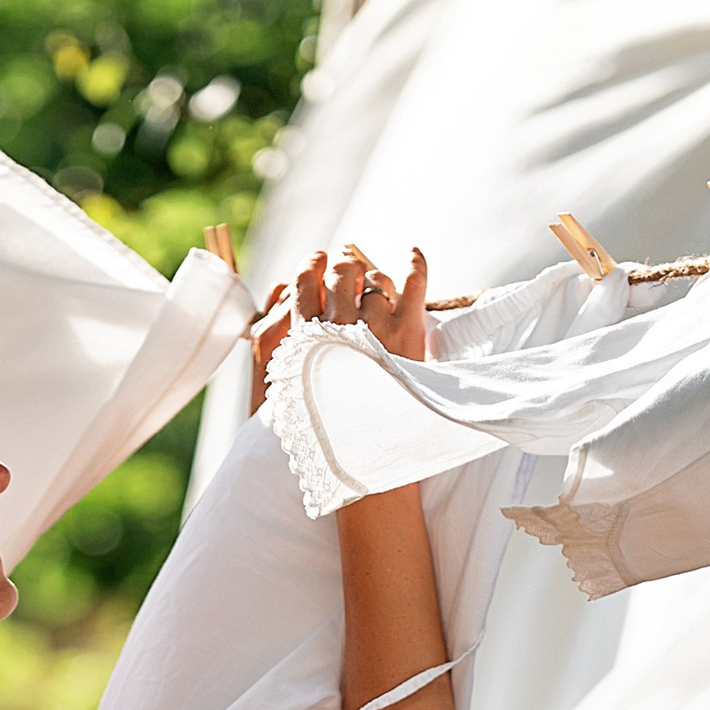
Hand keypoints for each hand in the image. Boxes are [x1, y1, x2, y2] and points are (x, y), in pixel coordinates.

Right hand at [246, 242, 431, 408]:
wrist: (373, 456)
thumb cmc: (333, 424)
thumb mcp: (300, 387)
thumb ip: (297, 348)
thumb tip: (294, 306)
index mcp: (307, 341)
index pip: (305, 284)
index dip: (312, 267)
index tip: (319, 260)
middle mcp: (339, 328)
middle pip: (341, 274)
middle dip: (345, 270)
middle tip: (350, 277)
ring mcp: (375, 327)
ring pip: (375, 278)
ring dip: (375, 280)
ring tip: (378, 293)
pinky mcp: (408, 331)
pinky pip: (414, 281)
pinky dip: (416, 263)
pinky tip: (413, 253)